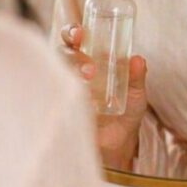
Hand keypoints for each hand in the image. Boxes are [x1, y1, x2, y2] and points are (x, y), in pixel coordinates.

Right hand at [60, 24, 147, 168]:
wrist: (115, 153)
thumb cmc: (123, 119)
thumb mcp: (135, 98)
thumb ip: (137, 79)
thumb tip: (138, 59)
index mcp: (88, 64)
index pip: (74, 41)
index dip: (72, 33)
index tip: (81, 33)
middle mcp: (71, 75)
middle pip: (61, 53)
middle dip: (71, 52)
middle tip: (87, 62)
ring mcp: (62, 91)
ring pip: (54, 72)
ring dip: (69, 71)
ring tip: (88, 79)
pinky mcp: (56, 110)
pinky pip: (49, 97)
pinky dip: (58, 93)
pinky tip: (73, 99)